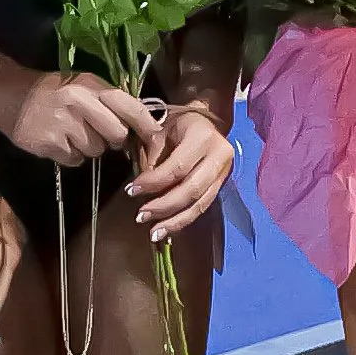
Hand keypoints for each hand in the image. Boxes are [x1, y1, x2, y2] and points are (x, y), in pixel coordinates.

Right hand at [1, 69, 160, 167]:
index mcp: (91, 85)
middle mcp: (79, 102)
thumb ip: (109, 101)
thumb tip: (141, 122)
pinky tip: (59, 142)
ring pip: (95, 150)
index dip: (147, 125)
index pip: (129, 106)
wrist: (10, 96)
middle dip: (114, 140)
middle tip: (102, 135)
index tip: (156, 138)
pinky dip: (71, 155)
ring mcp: (64, 124)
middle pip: (116, 134)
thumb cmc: (53, 91)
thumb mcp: (83, 85)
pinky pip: (75, 159)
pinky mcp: (50, 143)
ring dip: (89, 148)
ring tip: (73, 134)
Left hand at [131, 102, 236, 241]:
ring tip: (154, 232)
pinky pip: (202, 207)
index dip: (154, 182)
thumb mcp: (160, 133)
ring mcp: (224, 172)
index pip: (178, 167)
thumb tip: (143, 189)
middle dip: (164, 206)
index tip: (132, 190)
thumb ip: (152, 159)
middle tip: (141, 216)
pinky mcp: (221, 185)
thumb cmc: (177, 125)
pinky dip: (183, 219)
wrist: (205, 122)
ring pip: (200, 204)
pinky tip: (168, 228)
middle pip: (192, 189)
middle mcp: (219, 155)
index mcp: (203, 137)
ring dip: (175, 220)